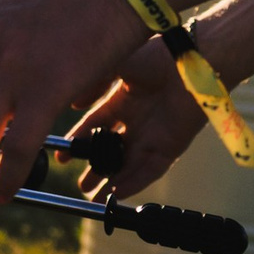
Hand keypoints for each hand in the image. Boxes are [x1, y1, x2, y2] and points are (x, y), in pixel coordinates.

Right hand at [67, 39, 208, 201]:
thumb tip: (72, 104)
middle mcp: (136, 120)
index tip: (62, 156)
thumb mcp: (114, 66)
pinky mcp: (171, 146)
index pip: (94, 126)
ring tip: (94, 197)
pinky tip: (117, 192)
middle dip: (95, 169)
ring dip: (112, 181)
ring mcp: (154, 135)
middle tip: (80, 185)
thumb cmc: (155, 55)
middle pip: (111, 151)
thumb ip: (92, 85)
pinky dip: (134, 182)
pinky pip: (150, 169)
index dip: (78, 142)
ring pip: (129, 165)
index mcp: (121, 100)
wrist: (191, 61)